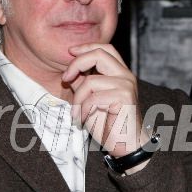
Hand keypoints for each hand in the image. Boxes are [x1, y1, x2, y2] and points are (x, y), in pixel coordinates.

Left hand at [62, 43, 146, 158]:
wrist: (125, 144)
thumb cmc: (108, 124)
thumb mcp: (90, 100)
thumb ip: (83, 84)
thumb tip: (70, 72)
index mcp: (119, 73)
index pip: (104, 48)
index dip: (86, 47)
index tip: (70, 52)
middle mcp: (125, 76)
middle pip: (99, 54)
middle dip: (77, 64)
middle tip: (65, 78)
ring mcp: (126, 86)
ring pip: (90, 81)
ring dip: (77, 99)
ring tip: (76, 113)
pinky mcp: (124, 98)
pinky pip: (94, 98)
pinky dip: (83, 109)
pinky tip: (82, 119)